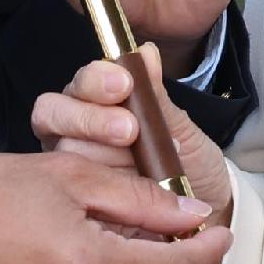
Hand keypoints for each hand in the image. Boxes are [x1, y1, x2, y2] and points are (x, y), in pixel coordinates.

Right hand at [28, 50, 232, 226]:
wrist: (209, 210)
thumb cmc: (190, 162)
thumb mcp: (178, 129)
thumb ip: (155, 96)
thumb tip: (145, 53)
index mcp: (95, 104)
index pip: (79, 85)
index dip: (94, 81)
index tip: (124, 84)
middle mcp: (76, 135)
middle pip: (55, 115)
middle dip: (90, 119)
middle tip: (129, 130)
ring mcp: (74, 171)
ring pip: (64, 155)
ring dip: (103, 158)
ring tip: (144, 167)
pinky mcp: (81, 208)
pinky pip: (79, 197)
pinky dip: (108, 194)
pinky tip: (136, 196)